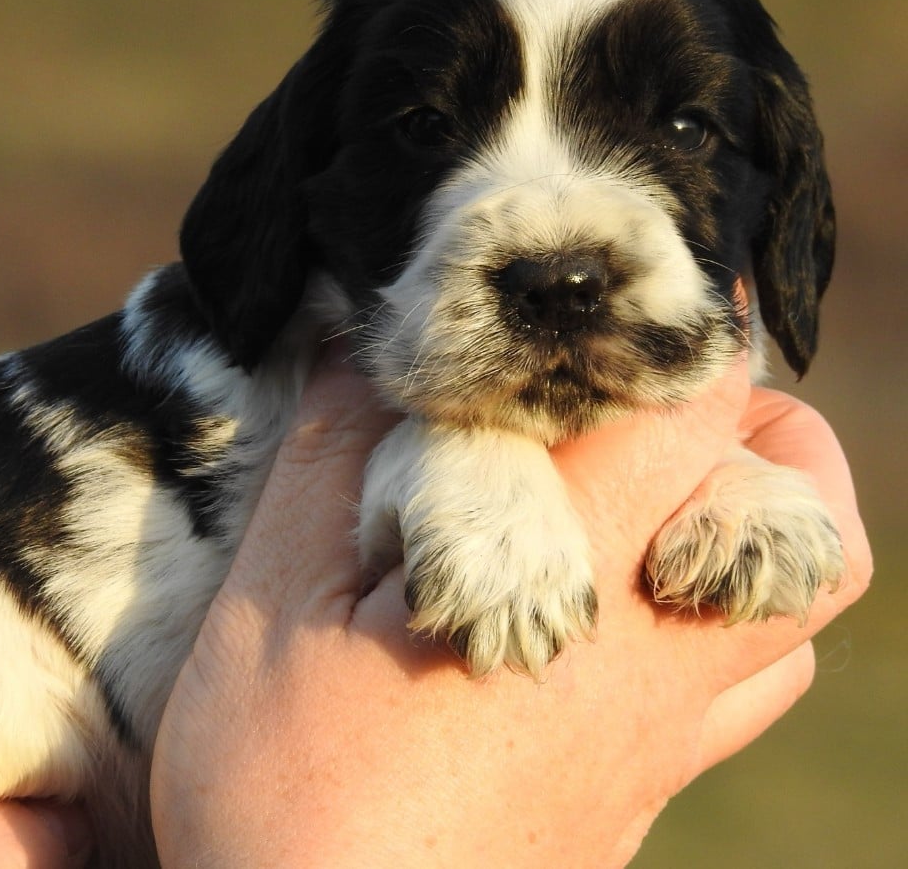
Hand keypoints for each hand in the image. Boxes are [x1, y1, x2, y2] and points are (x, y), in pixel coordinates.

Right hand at [149, 348, 870, 867]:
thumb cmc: (283, 794)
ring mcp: (663, 738)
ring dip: (753, 512)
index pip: (690, 411)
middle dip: (742, 411)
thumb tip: (350, 339)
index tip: (619, 277)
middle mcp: (650, 659)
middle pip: (799, 507)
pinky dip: (725, 613)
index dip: (672, 320)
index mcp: (561, 587)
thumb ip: (326, 459)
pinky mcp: (646, 792)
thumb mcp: (271, 607)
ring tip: (639, 482)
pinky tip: (622, 601)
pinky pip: (749, 688)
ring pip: (800, 603)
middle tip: (622, 389)